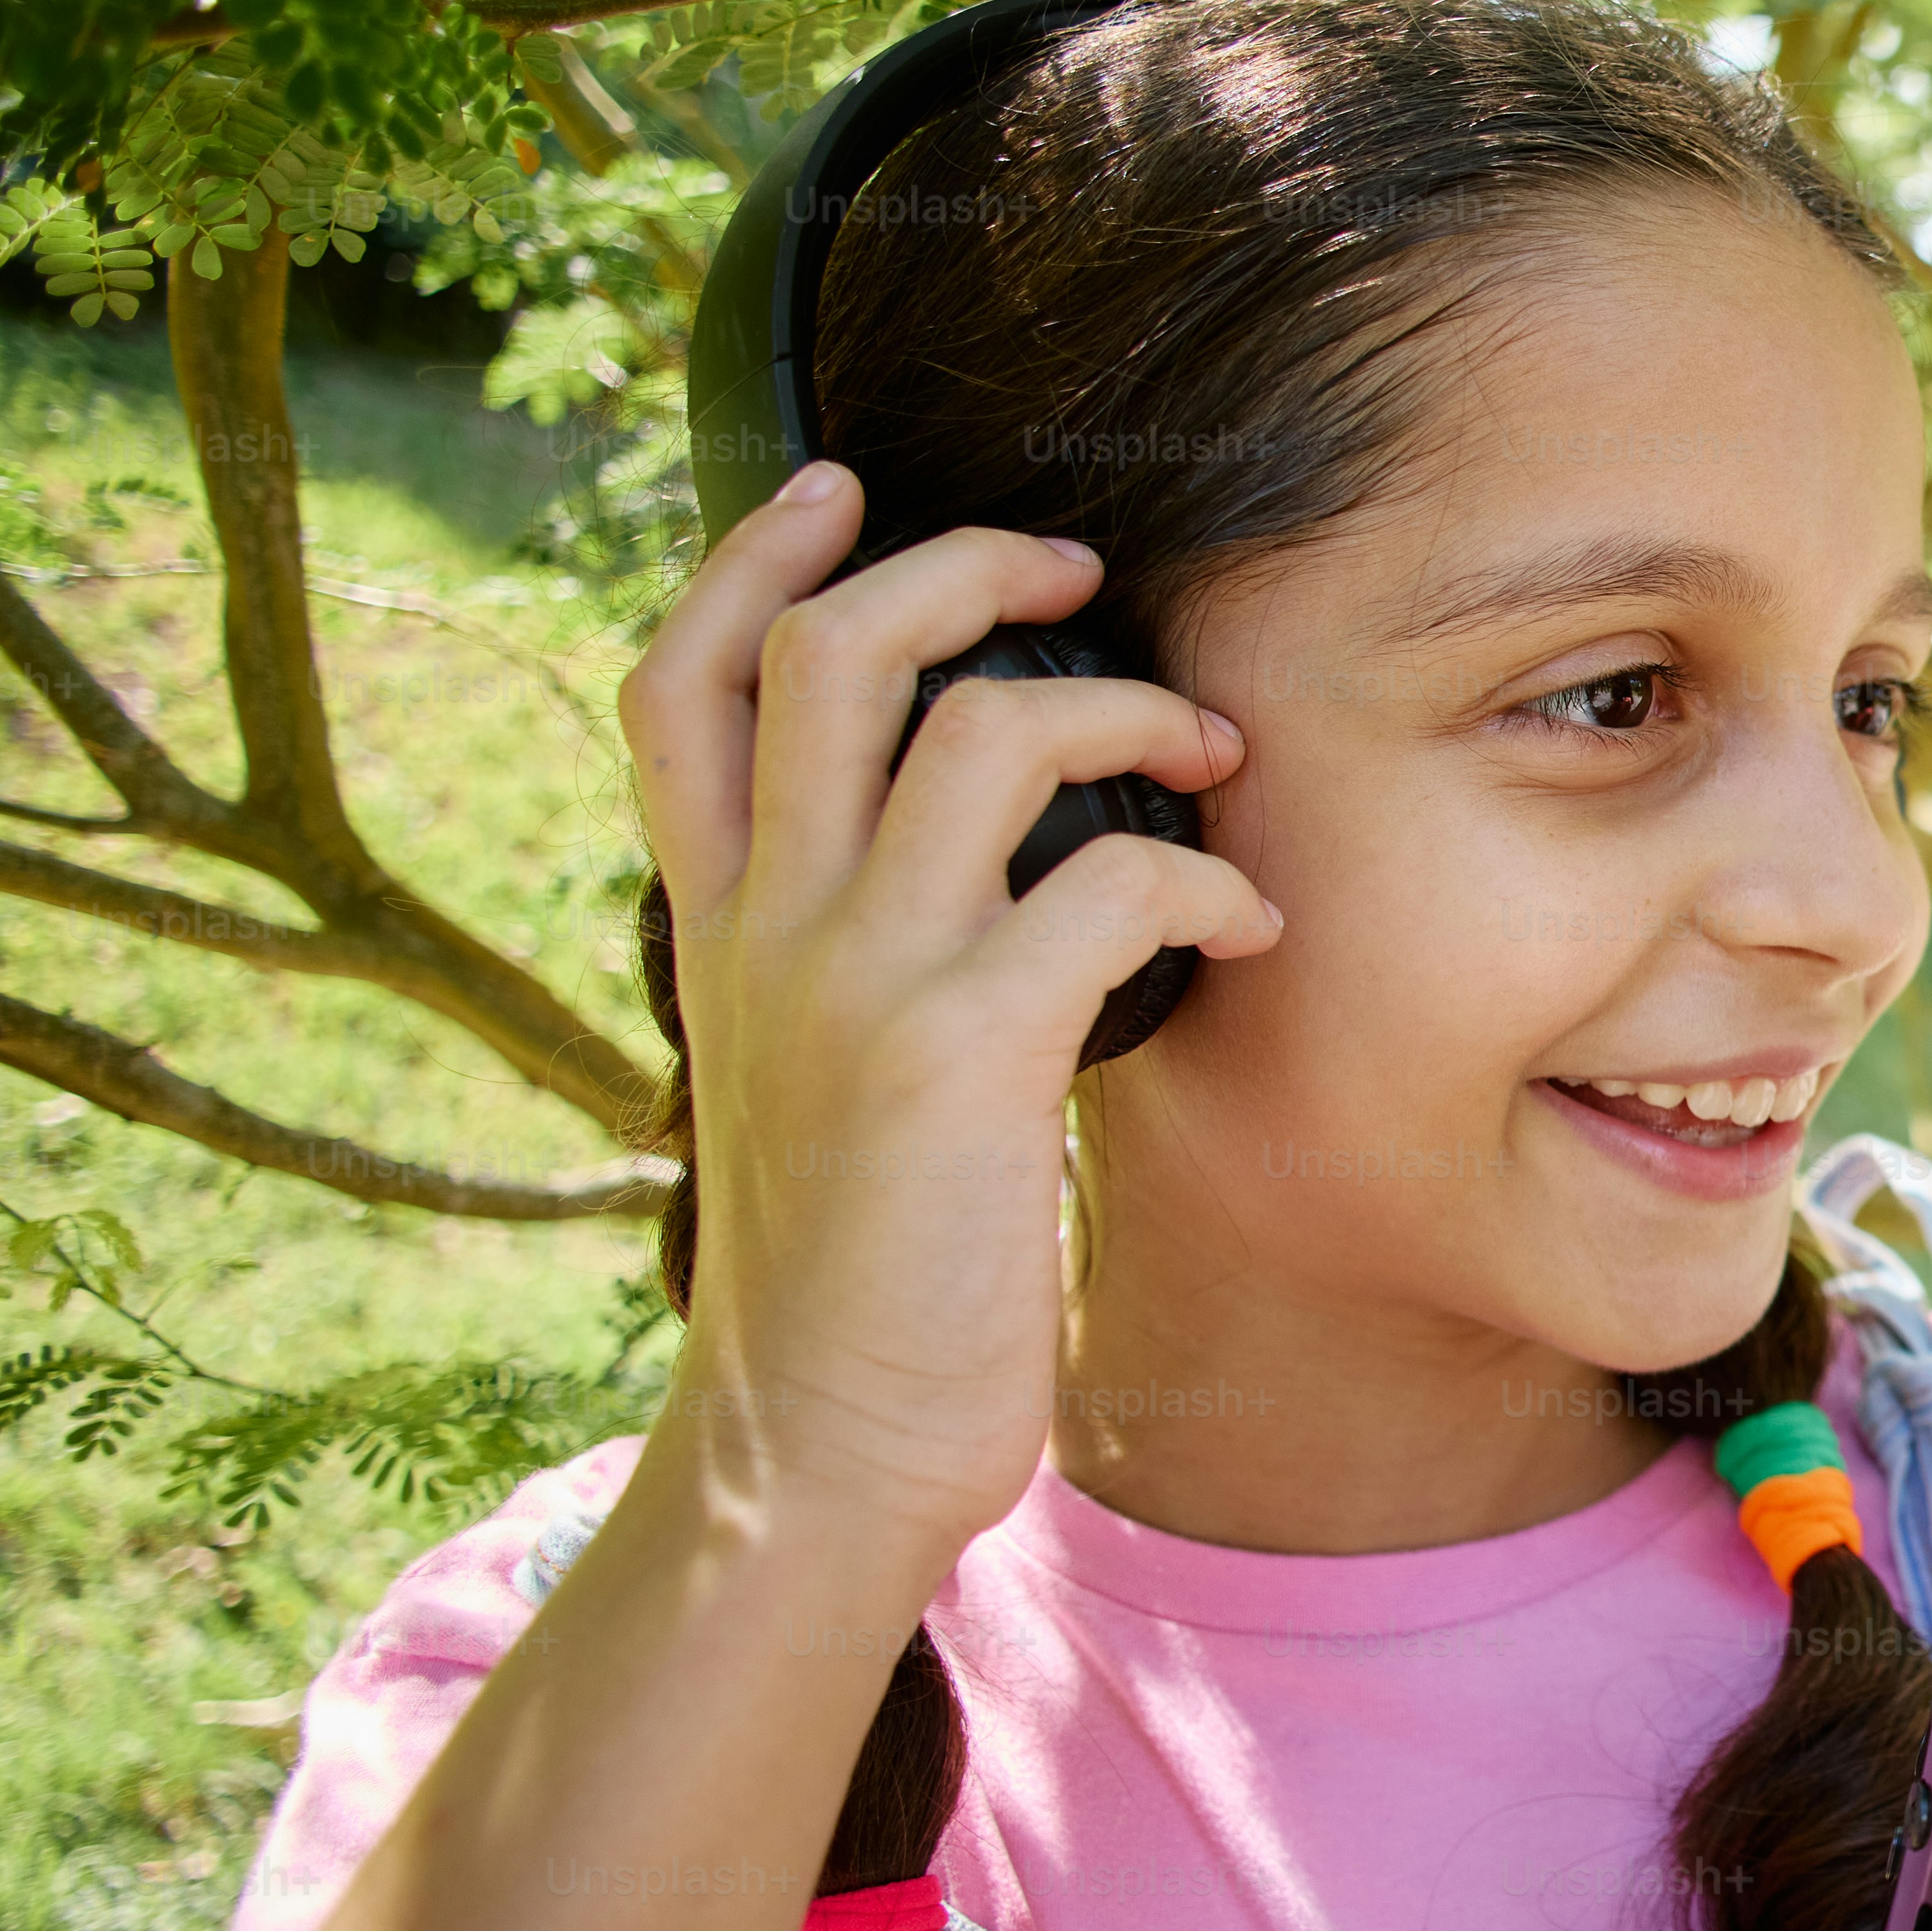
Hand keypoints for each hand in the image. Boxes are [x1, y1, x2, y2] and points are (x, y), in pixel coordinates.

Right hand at [614, 463, 1279, 1552]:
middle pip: (834, 648)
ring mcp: (855, 980)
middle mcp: (763, 926)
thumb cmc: (854, 1266)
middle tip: (1080, 573)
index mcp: (714, 925)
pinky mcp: (959, 1053)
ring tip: (1212, 746)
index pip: (681, 683)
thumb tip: (966, 864)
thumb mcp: (809, 1076)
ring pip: (984, 729)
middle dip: (968, 567)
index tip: (842, 485)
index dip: (753, 560)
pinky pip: (1111, 885)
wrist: (816, 1445)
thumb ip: (848, 958)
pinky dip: (1208, 883)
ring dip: (1131, 706)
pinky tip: (1249, 925)